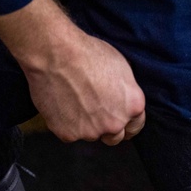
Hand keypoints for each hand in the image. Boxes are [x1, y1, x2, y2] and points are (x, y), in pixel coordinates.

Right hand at [0, 0, 145, 145]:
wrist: (55, 53)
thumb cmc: (87, 53)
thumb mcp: (120, 68)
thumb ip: (125, 93)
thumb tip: (122, 102)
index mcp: (132, 106)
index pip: (135, 127)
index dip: (126, 123)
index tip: (117, 119)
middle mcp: (115, 124)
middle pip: (114, 136)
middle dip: (106, 127)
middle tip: (92, 110)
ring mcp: (91, 132)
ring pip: (90, 134)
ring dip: (84, 124)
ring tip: (72, 100)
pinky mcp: (68, 134)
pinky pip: (69, 133)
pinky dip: (65, 123)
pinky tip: (60, 104)